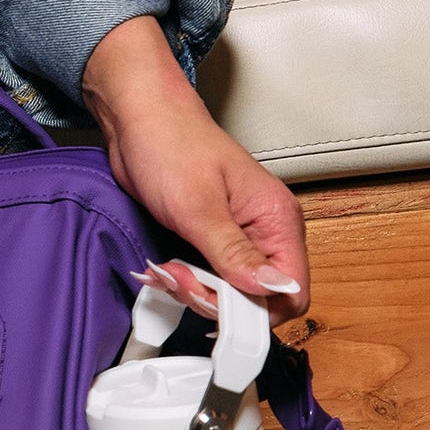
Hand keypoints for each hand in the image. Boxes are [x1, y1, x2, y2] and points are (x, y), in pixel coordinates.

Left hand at [81, 15, 308, 324]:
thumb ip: (235, 254)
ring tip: (167, 269)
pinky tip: (165, 267)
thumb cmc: (170, 146)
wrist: (138, 120)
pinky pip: (207, 278)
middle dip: (215, 300)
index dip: (256, 309)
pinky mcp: (210, 238)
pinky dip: (184, 280)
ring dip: (193, 290)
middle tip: (179, 279)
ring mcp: (238, 236)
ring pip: (229, 293)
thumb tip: (272, 290)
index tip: (215, 304)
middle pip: (258, 298)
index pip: (291, 291)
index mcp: (276, 220)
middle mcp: (264, 231)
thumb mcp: (199, 208)